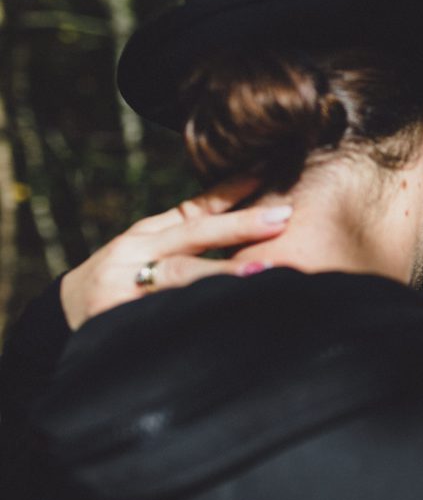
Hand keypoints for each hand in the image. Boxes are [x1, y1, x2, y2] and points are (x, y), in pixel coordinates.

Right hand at [60, 178, 290, 329]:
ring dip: (223, 274)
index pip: (196, 209)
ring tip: (263, 273)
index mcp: (146, 235)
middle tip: (282, 219)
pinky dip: (199, 317)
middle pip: (191, 236)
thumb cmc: (122, 275)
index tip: (271, 173)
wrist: (63, 318)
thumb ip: (194, 224)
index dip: (233, 191)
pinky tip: (231, 321)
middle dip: (239, 226)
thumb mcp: (150, 244)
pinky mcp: (120, 326)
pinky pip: (166, 320)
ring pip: (180, 277)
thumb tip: (254, 189)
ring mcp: (125, 290)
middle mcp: (134, 256)